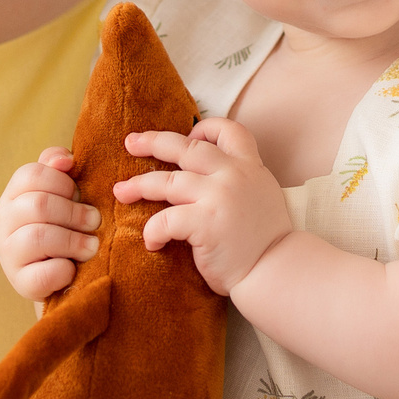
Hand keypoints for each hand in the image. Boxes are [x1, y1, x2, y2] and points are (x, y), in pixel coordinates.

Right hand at [0, 147, 98, 300]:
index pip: (31, 175)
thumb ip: (59, 169)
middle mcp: (4, 221)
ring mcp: (8, 253)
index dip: (62, 182)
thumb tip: (65, 160)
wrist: (63, 273)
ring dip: (74, 241)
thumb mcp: (62, 193)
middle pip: (38, 205)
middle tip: (95, 221)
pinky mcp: (21, 283)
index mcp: (14, 194)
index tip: (78, 193)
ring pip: (38, 237)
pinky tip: (73, 268)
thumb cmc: (65, 224)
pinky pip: (44, 274)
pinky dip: (64, 270)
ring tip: (92, 245)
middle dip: (75, 212)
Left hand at [112, 119, 293, 294]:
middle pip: (185, 147)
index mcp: (249, 166)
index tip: (188, 136)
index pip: (228, 129)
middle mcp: (233, 174)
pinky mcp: (205, 222)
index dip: (204, 128)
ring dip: (139, 185)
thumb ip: (240, 180)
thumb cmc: (266, 241)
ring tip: (121, 192)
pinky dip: (152, 231)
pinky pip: (165, 220)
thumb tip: (208, 175)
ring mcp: (218, 196)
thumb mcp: (262, 195)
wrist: (277, 269)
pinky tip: (151, 242)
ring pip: (167, 181)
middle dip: (153, 142)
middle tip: (130, 142)